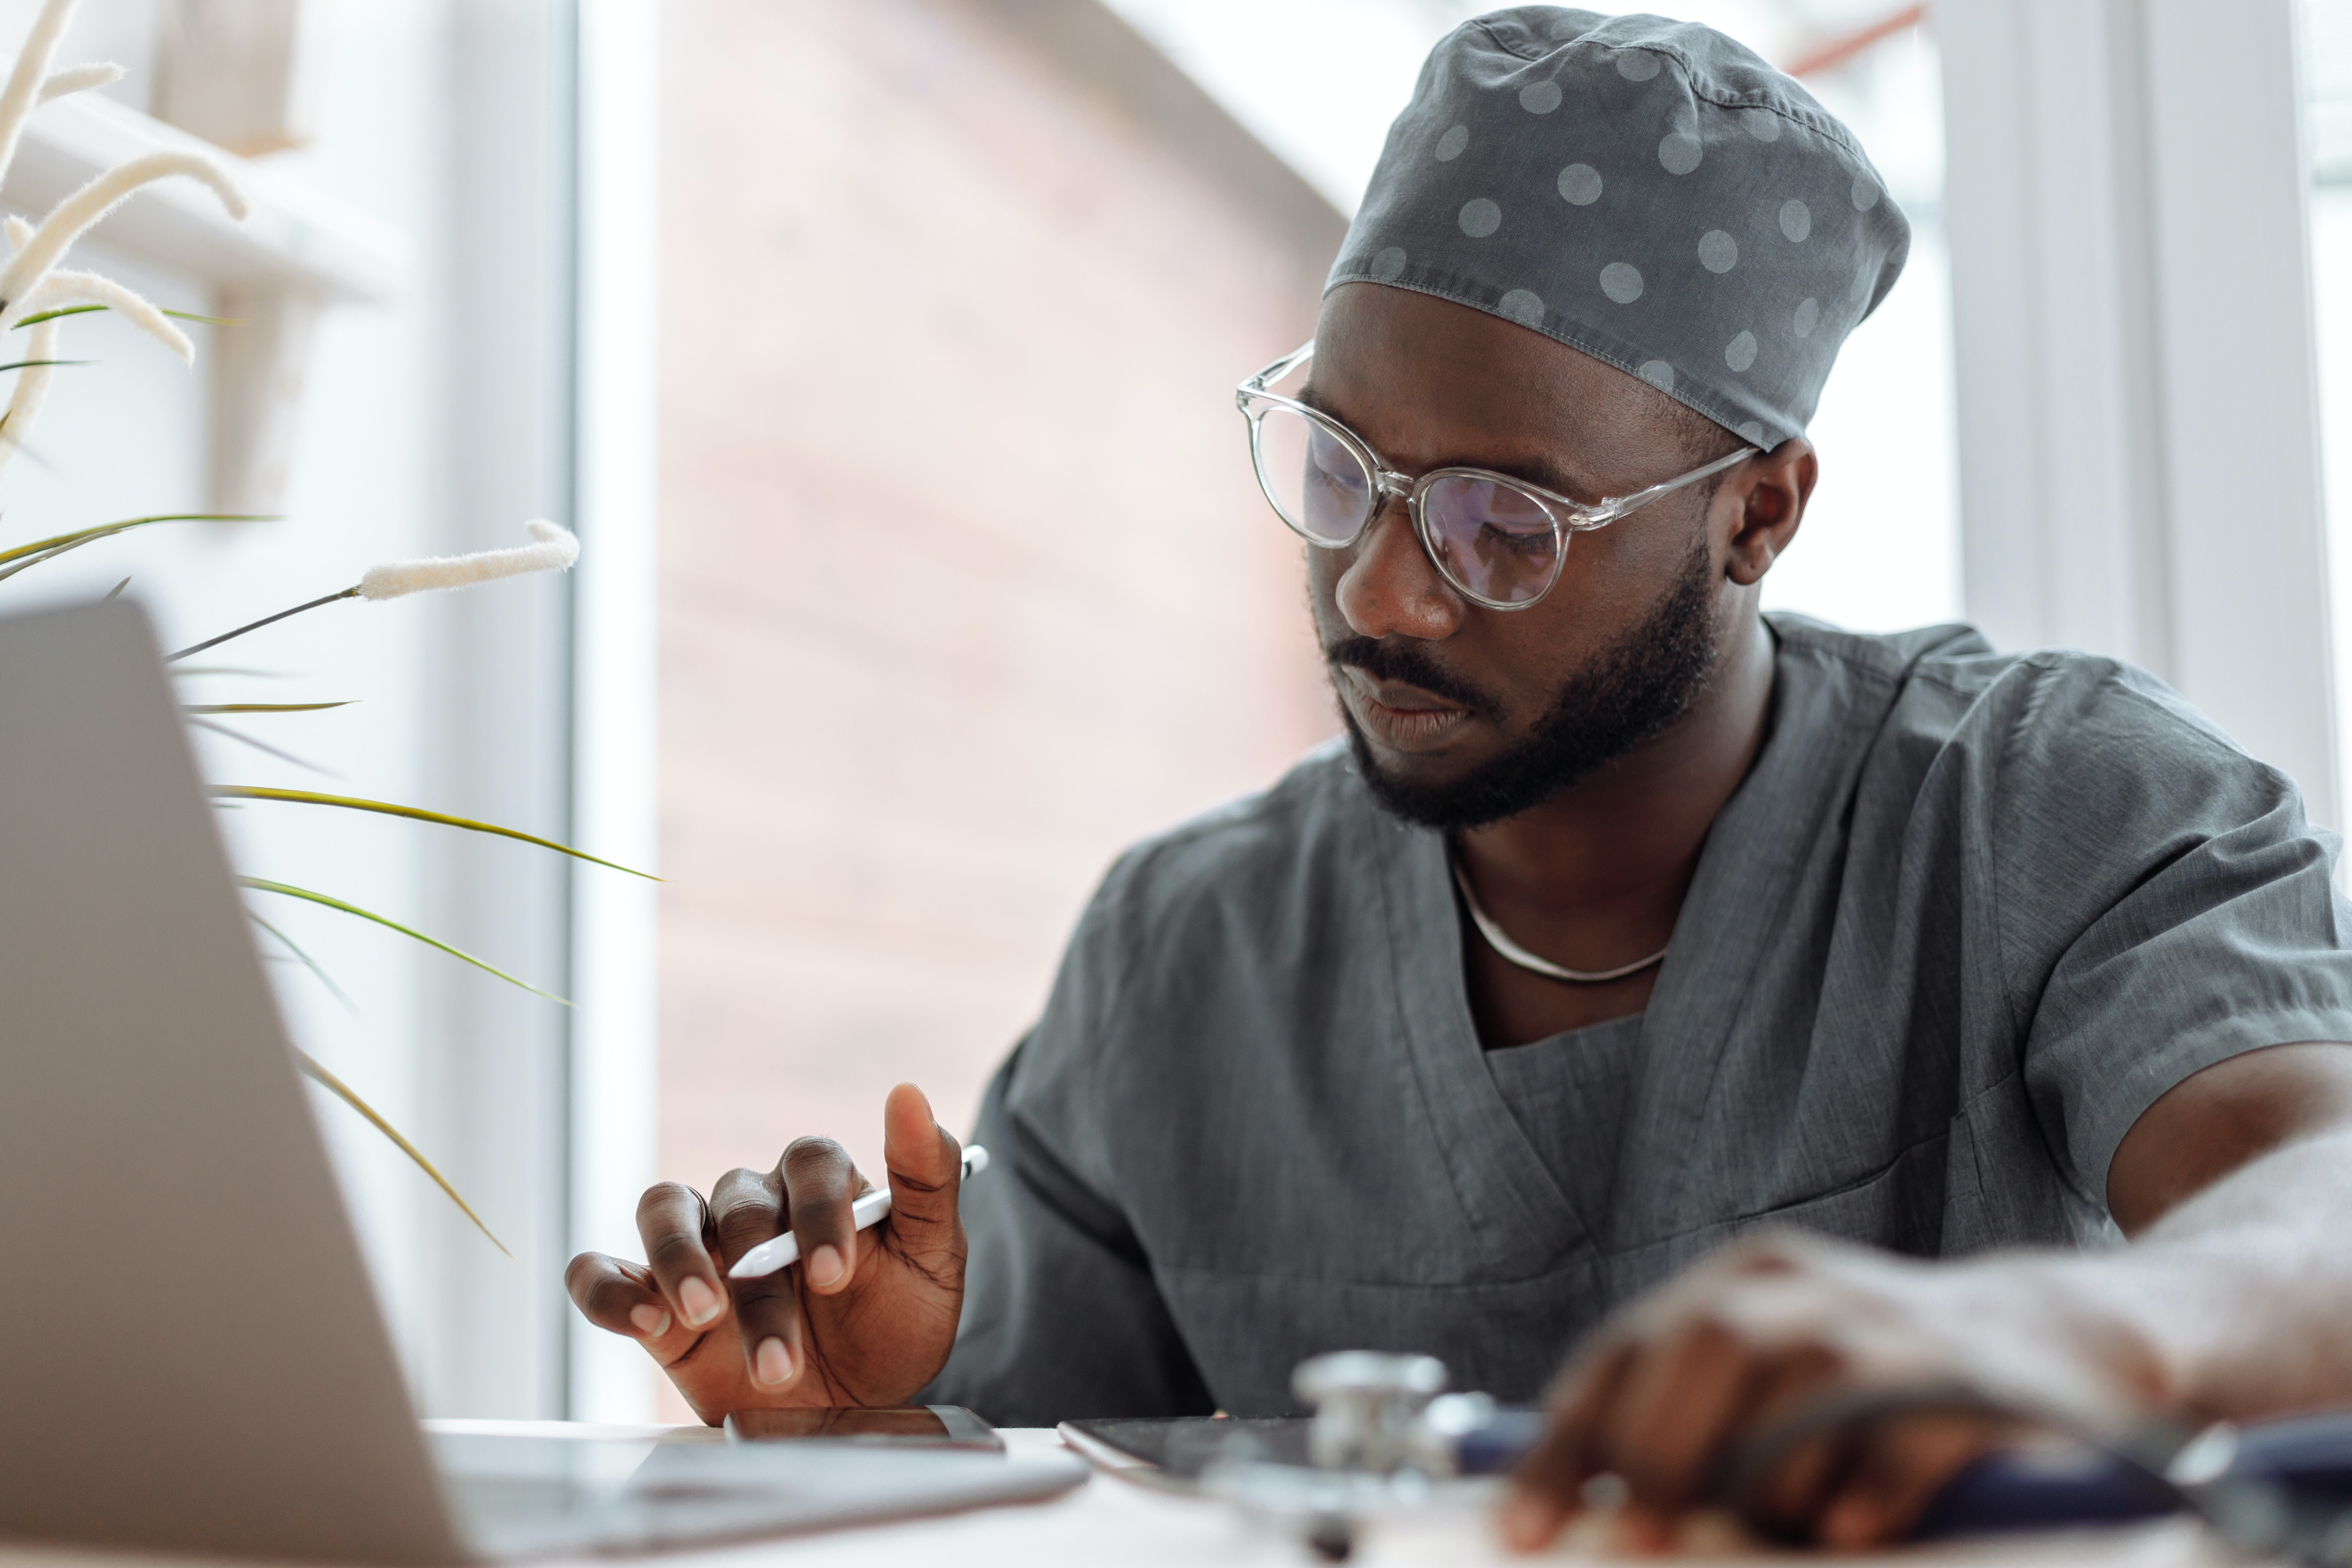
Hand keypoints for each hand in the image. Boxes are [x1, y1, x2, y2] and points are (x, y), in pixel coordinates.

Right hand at [565, 1082, 966, 1422]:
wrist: (855, 1406)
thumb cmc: (894, 1327)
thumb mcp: (933, 1261)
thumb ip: (926, 1179)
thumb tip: (908, 1093)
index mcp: (821, 1186)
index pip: (810, 1161)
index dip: (820, 1211)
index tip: (836, 1275)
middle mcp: (754, 1204)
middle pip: (742, 1205)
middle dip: (763, 1284)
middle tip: (784, 1355)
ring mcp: (699, 1247)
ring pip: (664, 1210)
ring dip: (679, 1262)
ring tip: (703, 1315)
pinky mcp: (652, 1297)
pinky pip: (602, 1270)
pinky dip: (610, 1289)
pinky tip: (645, 1322)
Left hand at [1499, 1232, 2161, 1551]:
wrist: (2051, 1343)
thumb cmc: (1878, 1386)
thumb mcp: (1772, 1382)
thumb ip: (1692, 1428)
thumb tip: (1601, 1516)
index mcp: (1738, 1284)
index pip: (1622, 1354)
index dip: (1568, 1444)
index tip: (1528, 1528)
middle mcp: (1801, 1287)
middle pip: (1703, 1347)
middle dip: (1658, 1453)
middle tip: (1641, 1541)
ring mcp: (1887, 1324)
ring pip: (1794, 1386)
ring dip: (1766, 1478)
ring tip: (1782, 1528)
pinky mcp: (1965, 1379)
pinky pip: (1896, 1436)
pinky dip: (1861, 1488)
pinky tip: (1846, 1528)